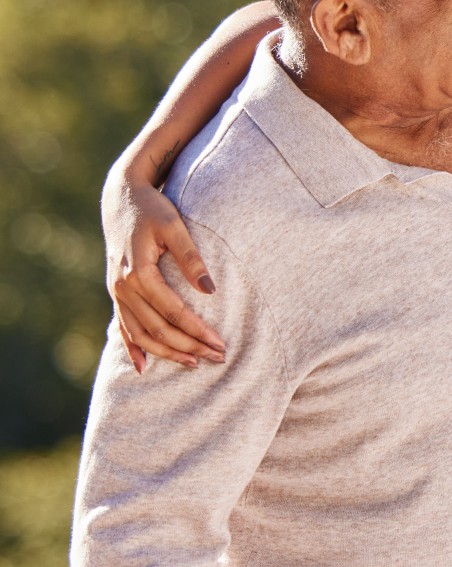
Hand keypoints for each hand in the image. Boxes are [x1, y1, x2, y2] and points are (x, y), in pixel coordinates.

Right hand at [105, 176, 224, 371]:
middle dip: (188, 346)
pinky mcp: (115, 292)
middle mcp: (123, 288)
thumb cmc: (153, 209)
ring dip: (166, 353)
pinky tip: (143, 367)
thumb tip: (210, 291)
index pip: (173, 312)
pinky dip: (132, 348)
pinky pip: (121, 327)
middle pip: (158, 329)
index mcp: (138, 273)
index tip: (221, 344)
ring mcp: (116, 292)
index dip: (198, 331)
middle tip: (218, 358)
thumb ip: (191, 258)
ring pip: (140, 334)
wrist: (122, 199)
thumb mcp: (175, 226)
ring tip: (194, 364)